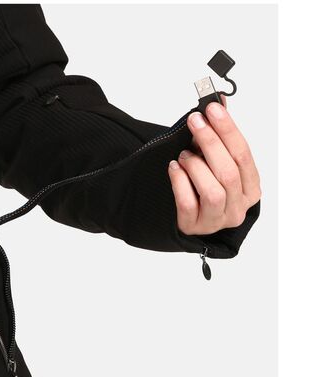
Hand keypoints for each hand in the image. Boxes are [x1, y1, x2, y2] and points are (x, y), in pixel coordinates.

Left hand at [167, 99, 260, 234]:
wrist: (187, 218)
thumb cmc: (204, 187)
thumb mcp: (215, 162)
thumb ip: (220, 136)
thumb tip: (219, 101)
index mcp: (250, 189)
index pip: (243, 155)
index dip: (228, 130)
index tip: (212, 109)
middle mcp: (238, 207)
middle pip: (229, 172)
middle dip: (210, 142)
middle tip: (195, 122)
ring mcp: (216, 220)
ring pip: (212, 191)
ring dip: (196, 166)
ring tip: (184, 155)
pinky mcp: (194, 226)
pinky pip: (188, 203)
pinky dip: (179, 182)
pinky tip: (174, 169)